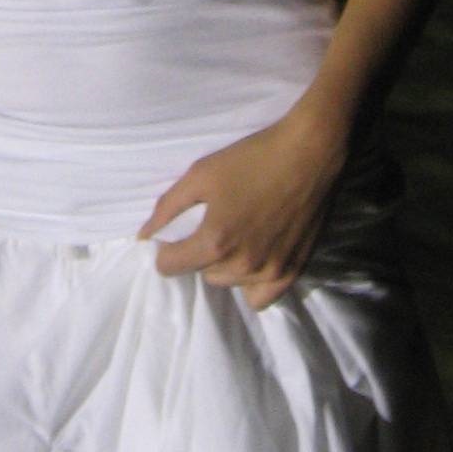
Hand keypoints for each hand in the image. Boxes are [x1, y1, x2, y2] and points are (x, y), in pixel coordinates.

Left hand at [136, 110, 350, 310]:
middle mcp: (242, 266)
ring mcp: (270, 272)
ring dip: (226, 266)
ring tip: (238, 235)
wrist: (309, 153)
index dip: (167, 249)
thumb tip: (143, 235)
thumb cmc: (251, 158)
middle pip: (202, 274)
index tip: (177, 233)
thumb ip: (168, 208)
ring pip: (230, 283)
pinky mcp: (293, 272)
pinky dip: (252, 284)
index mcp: (215, 242)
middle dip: (200, 253)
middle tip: (213, 224)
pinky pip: (261, 298)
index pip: (170, 267)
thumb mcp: (200, 174)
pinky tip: (254, 259)